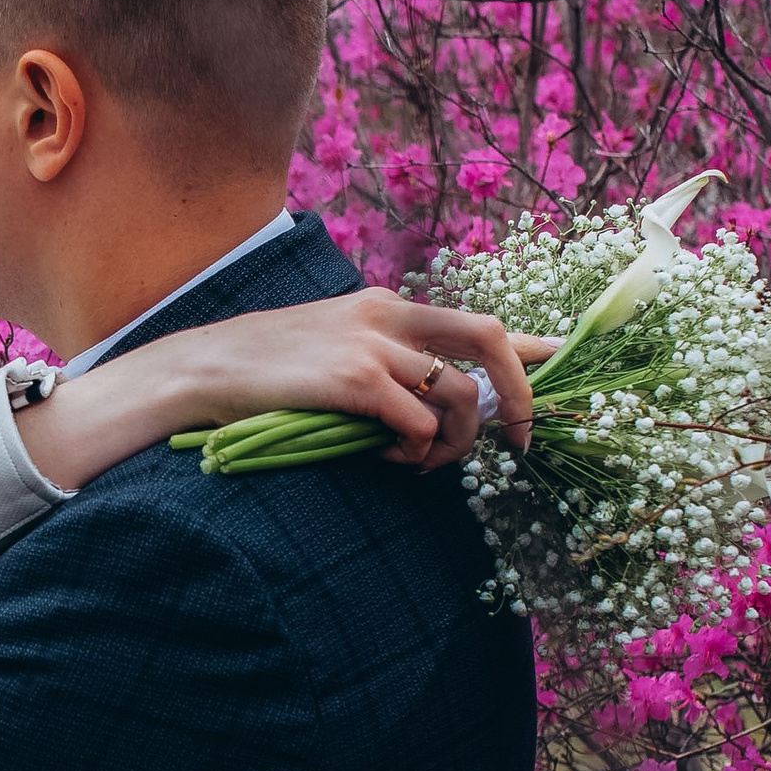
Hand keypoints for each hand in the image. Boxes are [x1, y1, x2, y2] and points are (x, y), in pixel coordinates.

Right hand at [165, 293, 558, 468]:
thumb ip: (385, 364)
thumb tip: (434, 408)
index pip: (476, 318)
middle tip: (519, 441)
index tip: (566, 359)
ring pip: (460, 394)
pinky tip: (386, 459)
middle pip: (489, 338)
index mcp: (386, 306)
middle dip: (520, 393)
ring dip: (457, 444)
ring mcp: (372, 344)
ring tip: (422, 464)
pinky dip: (416, 451)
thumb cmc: (266, 373)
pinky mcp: (354, 380)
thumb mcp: (333, 349)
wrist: (204, 370)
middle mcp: (387, 314)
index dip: (530, 344)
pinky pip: (419, 424)